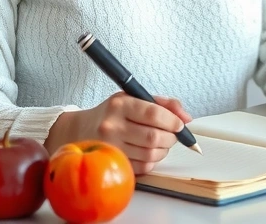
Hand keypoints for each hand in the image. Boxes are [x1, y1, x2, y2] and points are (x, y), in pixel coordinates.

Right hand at [46, 93, 191, 174]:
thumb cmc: (111, 113)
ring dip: (163, 150)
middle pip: (154, 137)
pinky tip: (147, 152)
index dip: (172, 121)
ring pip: (151, 154)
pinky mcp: (112, 164)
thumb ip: (162, 104)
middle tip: (173, 135)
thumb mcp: (132, 98)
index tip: (179, 124)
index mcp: (119, 105)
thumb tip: (186, 118)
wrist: (79, 130)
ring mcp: (110, 148)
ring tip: (161, 143)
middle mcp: (112, 126)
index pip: (153, 113)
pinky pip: (143, 167)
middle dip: (171, 138)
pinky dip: (152, 161)